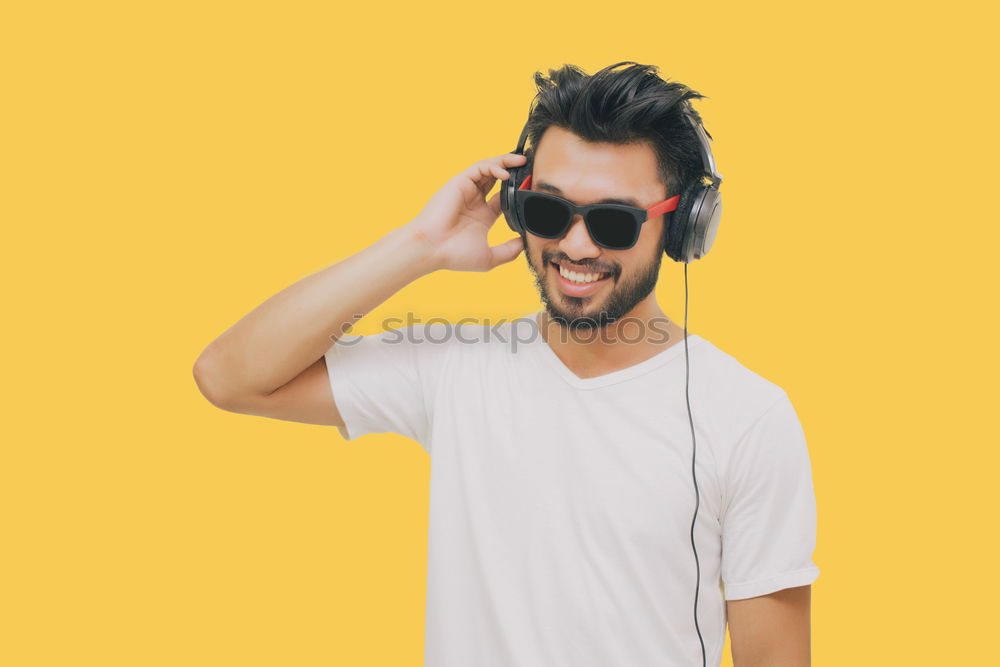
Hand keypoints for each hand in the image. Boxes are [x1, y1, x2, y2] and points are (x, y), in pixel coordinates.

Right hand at [406, 152, 527, 271]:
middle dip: (515, 170)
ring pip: (490, 168)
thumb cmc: (454, 255)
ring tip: (523, 162)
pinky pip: (480, 168)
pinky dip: (494, 167)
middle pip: (498, 179)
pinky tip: (505, 174)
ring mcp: (467, 190)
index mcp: (482, 216)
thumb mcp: (490, 257)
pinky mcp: (459, 182)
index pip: (503, 197)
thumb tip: (525, 244)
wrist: (431, 249)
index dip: (518, 191)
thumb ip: (509, 251)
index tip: (534, 188)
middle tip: (532, 165)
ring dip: (506, 162)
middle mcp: (475, 201)